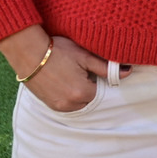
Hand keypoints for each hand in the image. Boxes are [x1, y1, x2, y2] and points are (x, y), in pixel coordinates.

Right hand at [0, 25, 119, 112]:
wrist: (28, 53)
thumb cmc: (58, 51)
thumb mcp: (85, 56)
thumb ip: (106, 67)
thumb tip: (128, 72)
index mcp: (82, 92)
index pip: (101, 90)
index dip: (96, 77)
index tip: (88, 67)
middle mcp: (70, 104)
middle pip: (90, 98)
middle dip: (88, 86)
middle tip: (78, 69)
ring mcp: (58, 106)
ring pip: (78, 103)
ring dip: (78, 92)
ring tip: (69, 74)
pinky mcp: (49, 105)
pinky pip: (66, 104)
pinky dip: (68, 95)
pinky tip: (62, 80)